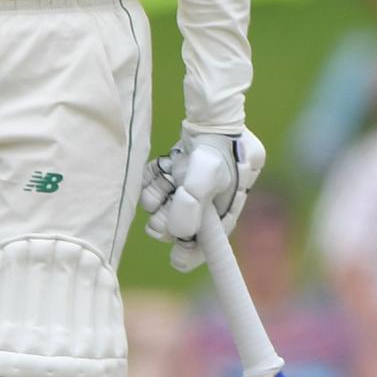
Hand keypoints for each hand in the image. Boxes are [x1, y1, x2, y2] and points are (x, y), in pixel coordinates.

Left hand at [138, 127, 265, 271]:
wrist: (212, 115)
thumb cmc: (218, 147)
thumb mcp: (208, 177)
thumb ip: (192, 206)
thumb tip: (179, 233)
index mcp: (224, 209)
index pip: (209, 242)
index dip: (192, 254)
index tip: (177, 261)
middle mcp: (207, 202)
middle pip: (181, 226)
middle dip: (168, 222)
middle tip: (162, 214)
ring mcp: (189, 187)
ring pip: (163, 207)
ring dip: (157, 201)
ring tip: (163, 186)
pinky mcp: (174, 173)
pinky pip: (154, 188)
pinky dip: (152, 184)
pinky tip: (159, 173)